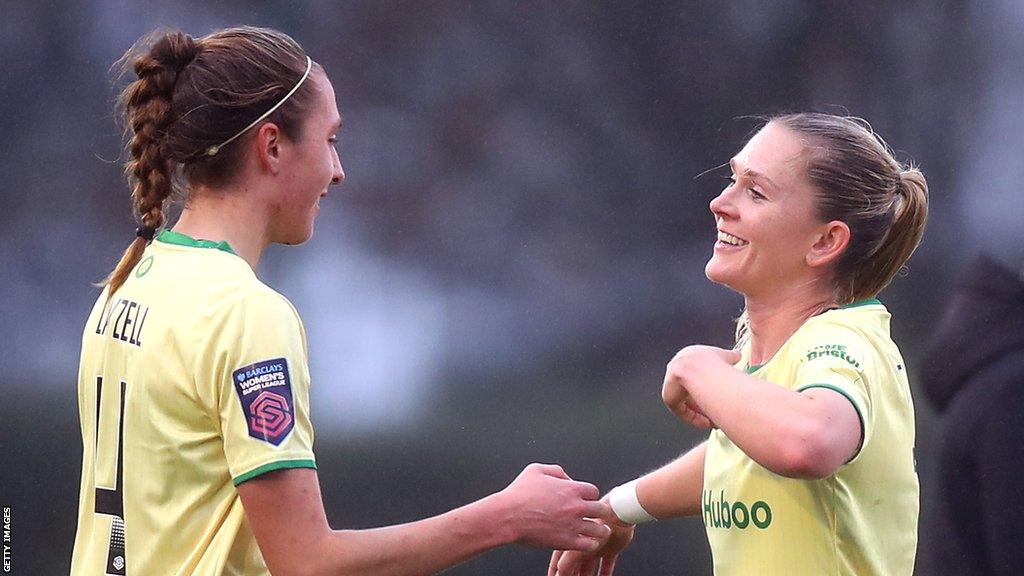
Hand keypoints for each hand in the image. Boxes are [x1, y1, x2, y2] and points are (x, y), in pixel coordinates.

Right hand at [497, 463, 611, 551]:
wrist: (508, 516)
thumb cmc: (518, 494)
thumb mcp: (536, 470)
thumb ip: (556, 471)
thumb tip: (566, 477)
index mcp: (571, 488)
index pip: (593, 491)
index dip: (590, 495)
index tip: (588, 500)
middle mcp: (576, 506)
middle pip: (600, 509)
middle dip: (600, 511)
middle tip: (598, 515)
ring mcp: (573, 525)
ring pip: (599, 529)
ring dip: (600, 529)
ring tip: (601, 531)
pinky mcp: (567, 541)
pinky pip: (589, 545)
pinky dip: (592, 544)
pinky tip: (590, 543)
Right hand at [547, 511, 633, 575]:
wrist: (619, 511)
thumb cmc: (596, 522)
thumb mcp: (577, 544)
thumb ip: (566, 561)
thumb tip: (558, 573)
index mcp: (572, 540)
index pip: (560, 559)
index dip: (556, 570)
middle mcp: (584, 544)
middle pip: (574, 565)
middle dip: (570, 574)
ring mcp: (597, 547)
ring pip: (588, 567)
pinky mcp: (611, 549)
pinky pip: (607, 565)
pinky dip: (605, 574)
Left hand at [662, 345, 740, 428]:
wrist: (699, 370)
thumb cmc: (715, 362)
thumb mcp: (726, 356)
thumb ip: (730, 356)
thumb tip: (737, 355)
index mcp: (687, 357)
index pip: (696, 374)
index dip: (709, 387)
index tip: (720, 396)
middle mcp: (676, 368)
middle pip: (691, 390)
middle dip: (705, 401)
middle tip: (717, 412)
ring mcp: (671, 383)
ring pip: (688, 402)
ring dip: (702, 412)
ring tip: (715, 421)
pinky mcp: (669, 397)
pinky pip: (683, 411)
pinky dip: (695, 418)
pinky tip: (707, 423)